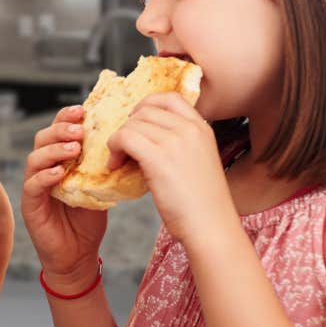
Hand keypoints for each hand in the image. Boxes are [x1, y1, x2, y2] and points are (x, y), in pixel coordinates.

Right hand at [20, 105, 106, 288]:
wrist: (78, 255)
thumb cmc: (88, 221)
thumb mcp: (99, 187)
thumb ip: (101, 166)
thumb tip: (122, 141)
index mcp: (60, 160)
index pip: (58, 131)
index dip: (66, 118)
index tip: (82, 110)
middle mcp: (44, 169)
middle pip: (43, 138)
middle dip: (60, 129)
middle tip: (79, 130)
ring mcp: (34, 186)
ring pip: (35, 158)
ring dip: (54, 150)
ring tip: (74, 149)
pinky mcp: (30, 204)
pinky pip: (33, 184)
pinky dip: (45, 176)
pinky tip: (60, 173)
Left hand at [106, 92, 235, 244]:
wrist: (211, 228)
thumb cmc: (201, 203)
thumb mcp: (196, 161)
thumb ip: (177, 142)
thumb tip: (141, 133)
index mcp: (202, 128)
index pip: (168, 98)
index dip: (146, 106)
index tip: (136, 124)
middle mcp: (190, 130)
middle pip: (144, 111)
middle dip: (129, 128)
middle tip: (125, 150)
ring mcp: (175, 142)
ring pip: (131, 125)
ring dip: (118, 141)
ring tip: (120, 161)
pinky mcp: (159, 158)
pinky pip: (123, 138)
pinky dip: (113, 149)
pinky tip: (115, 166)